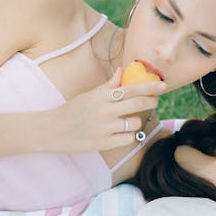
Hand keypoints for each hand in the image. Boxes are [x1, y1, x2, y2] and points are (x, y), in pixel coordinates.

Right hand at [48, 68, 165, 153]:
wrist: (52, 130)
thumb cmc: (72, 111)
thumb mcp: (89, 95)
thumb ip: (108, 86)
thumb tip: (122, 71)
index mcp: (101, 96)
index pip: (131, 88)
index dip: (150, 87)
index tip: (162, 85)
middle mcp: (104, 110)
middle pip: (137, 103)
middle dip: (151, 101)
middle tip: (154, 101)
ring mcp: (104, 128)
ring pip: (135, 123)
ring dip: (136, 121)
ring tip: (128, 120)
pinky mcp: (104, 144)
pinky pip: (128, 138)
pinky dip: (128, 135)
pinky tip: (121, 133)